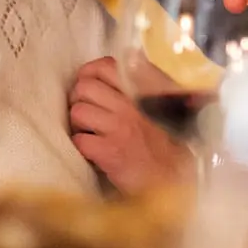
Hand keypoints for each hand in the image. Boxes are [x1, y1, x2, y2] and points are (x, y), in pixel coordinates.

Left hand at [68, 58, 192, 194]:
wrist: (169, 181)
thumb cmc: (158, 147)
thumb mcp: (153, 111)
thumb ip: (134, 93)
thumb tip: (103, 77)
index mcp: (138, 94)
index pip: (104, 66)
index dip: (88, 74)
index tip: (87, 86)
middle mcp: (128, 107)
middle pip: (83, 87)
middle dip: (78, 101)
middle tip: (85, 115)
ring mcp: (119, 128)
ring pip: (77, 112)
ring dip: (77, 125)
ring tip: (88, 134)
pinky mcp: (110, 152)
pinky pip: (79, 140)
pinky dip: (81, 147)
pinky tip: (92, 152)